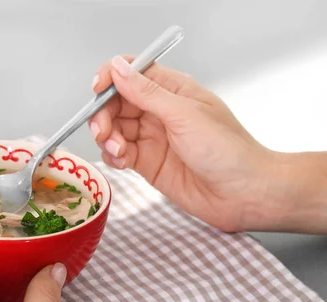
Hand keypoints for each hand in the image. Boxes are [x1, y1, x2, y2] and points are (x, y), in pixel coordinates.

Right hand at [89, 55, 273, 231]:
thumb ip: (146, 92)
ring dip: (107, 138)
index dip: (111, 78)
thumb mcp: (183, 114)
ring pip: (114, 129)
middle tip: (103, 131)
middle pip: (116, 102)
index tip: (98, 91)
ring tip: (118, 150)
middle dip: (103, 115)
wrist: (243, 194)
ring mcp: (152, 137)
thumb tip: (118, 68)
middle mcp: (159, 111)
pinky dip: (113, 156)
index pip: (132, 72)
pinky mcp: (147, 162)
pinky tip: (122, 162)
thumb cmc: (227, 150)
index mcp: (172, 90)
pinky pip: (119, 153)